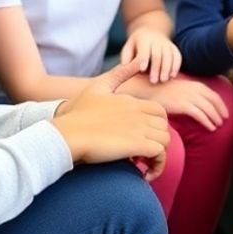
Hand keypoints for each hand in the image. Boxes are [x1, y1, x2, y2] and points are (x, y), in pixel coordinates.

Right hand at [52, 60, 169, 179]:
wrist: (66, 134)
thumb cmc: (77, 113)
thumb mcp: (98, 87)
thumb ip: (120, 74)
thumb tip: (138, 61)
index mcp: (132, 102)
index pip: (159, 112)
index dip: (155, 127)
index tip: (142, 139)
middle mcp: (139, 113)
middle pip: (165, 127)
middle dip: (157, 141)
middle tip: (142, 154)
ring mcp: (140, 128)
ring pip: (166, 141)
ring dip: (158, 155)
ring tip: (143, 164)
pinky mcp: (137, 144)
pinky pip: (160, 154)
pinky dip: (157, 165)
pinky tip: (144, 172)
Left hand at [121, 28, 182, 82]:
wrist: (150, 32)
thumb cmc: (136, 46)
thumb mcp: (128, 49)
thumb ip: (126, 59)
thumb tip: (126, 71)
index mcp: (143, 39)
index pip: (144, 50)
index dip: (143, 59)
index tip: (142, 70)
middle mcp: (156, 40)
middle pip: (157, 54)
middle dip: (156, 68)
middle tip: (153, 81)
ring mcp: (166, 43)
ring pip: (169, 55)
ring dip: (167, 69)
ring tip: (163, 80)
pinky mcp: (173, 48)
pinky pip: (177, 56)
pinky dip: (176, 66)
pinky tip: (172, 76)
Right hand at [154, 77, 231, 131]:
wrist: (151, 88)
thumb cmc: (165, 89)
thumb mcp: (183, 87)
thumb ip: (193, 92)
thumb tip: (201, 102)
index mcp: (197, 85)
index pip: (214, 95)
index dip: (222, 105)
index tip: (226, 112)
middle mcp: (196, 90)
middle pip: (214, 102)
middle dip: (221, 111)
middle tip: (225, 120)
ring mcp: (190, 97)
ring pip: (209, 109)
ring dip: (216, 118)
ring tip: (218, 125)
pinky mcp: (183, 105)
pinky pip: (200, 115)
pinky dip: (207, 122)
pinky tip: (211, 127)